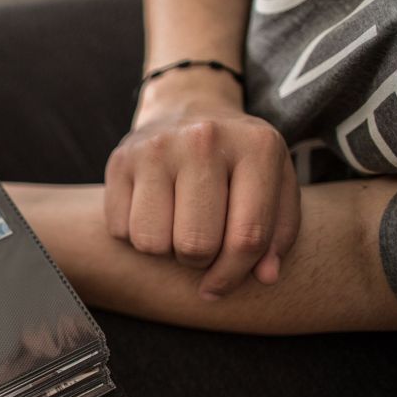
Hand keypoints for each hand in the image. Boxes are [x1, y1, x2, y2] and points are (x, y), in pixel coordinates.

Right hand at [104, 71, 300, 299]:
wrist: (187, 109)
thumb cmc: (236, 161)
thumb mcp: (274, 186)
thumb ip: (277, 233)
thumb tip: (265, 277)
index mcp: (256, 146)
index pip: (247, 237)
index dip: (233, 275)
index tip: (220, 287)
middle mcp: (204, 140)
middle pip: (195, 245)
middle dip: (197, 261)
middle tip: (200, 245)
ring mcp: (156, 147)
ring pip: (151, 243)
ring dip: (163, 250)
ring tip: (175, 227)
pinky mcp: (120, 159)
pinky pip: (121, 230)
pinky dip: (134, 234)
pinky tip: (151, 213)